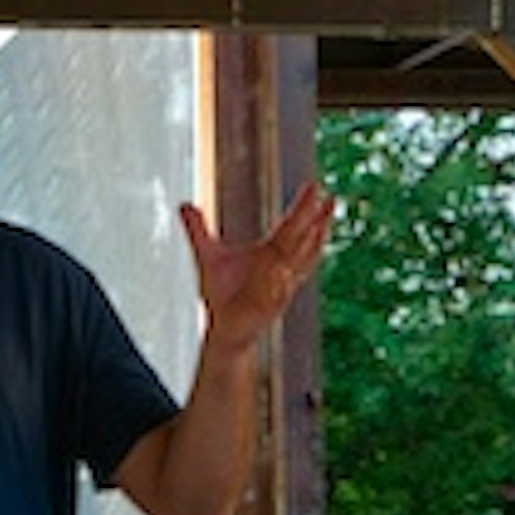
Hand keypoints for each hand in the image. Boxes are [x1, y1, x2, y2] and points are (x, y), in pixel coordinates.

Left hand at [180, 181, 334, 341]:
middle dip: (314, 220)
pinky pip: (277, 295)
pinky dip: (281, 285)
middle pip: (301, 240)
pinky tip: (284, 273)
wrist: (222, 328)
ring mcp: (278, 287)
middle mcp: (281, 268)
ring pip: (296, 267)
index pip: (291, 225)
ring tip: (320, 228)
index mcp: (271, 252)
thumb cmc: (222, 293)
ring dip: (308, 249)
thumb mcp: (207, 255)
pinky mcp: (268, 309)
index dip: (303, 206)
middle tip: (330, 198)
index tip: (315, 185)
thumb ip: (197, 230)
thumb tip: (184, 205)